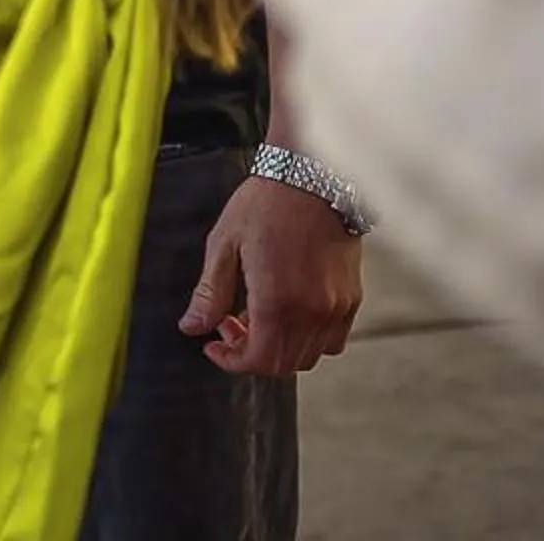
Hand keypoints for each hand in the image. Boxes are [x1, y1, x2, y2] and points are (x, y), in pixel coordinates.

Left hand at [182, 176, 364, 373]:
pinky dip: (308, 339)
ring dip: (279, 348)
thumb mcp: (224, 245)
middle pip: (283, 364)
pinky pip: (333, 340)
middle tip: (229, 325)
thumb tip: (191, 327)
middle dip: (250, 354)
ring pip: (309, 356)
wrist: (313, 178)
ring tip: (255, 316)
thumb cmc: (265, 205)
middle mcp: (312, 312)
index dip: (231, 361)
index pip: (258, 360)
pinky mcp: (352, 298)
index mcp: (277, 301)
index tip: (213, 345)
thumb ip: (209, 293)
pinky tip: (288, 312)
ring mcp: (336, 308)